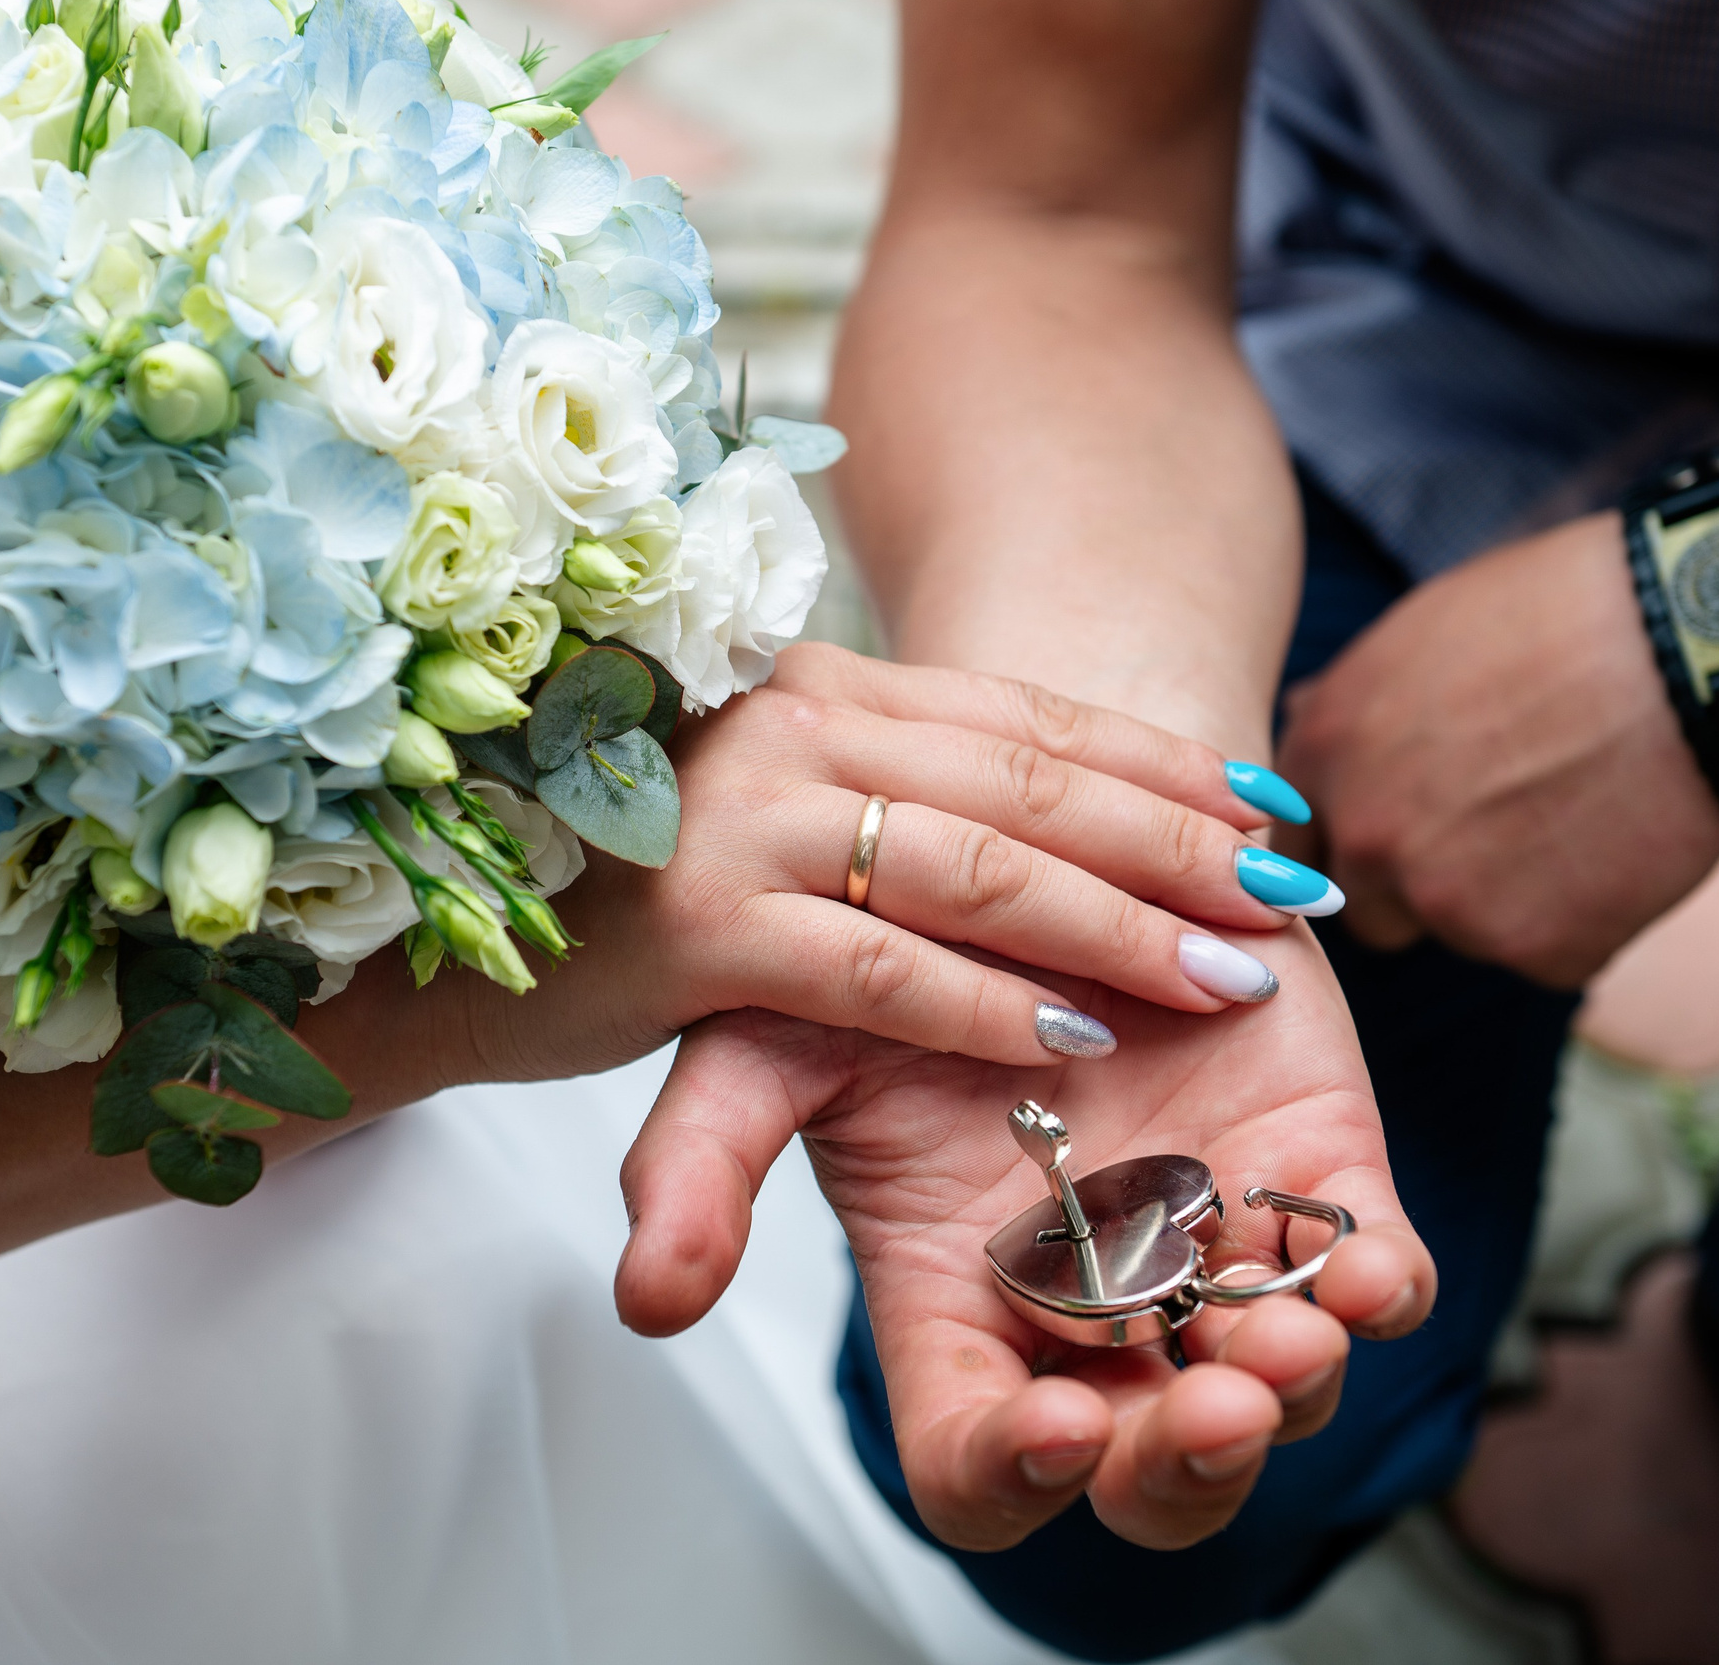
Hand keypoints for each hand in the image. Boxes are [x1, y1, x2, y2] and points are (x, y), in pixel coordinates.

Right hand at [424, 643, 1313, 1088]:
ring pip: (974, 862)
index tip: (1273, 811)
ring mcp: (740, 815)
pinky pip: (871, 963)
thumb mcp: (753, 805)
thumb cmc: (604, 873)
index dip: (1163, 766)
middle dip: (1178, 842)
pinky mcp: (694, 922)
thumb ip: (870, 790)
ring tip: (1228, 973)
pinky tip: (1071, 1032)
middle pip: (1030, 779)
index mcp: (817, 686)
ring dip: (1116, 919)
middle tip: (1293, 899)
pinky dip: (980, 997)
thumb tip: (1016, 820)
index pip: (1027, 715)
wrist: (424, 929)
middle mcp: (789, 726)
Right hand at [612, 931, 1431, 1550]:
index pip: (976, 1455)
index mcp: (955, 1297)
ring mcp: (1209, 1248)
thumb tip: (647, 1297)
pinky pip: (1374, 1274)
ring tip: (1291, 1329)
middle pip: (1141, 1462)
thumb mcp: (769, 1039)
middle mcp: (1089, 1300)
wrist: (1027, 824)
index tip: (1048, 1421)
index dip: (1012, 1469)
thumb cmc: (881, 939)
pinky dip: (1383, 1288)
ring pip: (1273, 1385)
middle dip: (1186, 1458)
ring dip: (1292, 1383)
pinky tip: (1369, 1272)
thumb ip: (706, 1162)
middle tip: (1212, 1398)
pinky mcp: (1311, 1178)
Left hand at [1275, 512, 1718, 987]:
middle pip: (1373, 907)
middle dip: (1426, 884)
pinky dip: (1587, 920)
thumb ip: (1353, 706)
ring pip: (1464, 931)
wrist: (1692, 644)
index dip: (1358, 840)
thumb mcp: (1419, 632)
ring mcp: (1446, 900)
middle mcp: (1367, 836)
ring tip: (1581, 814)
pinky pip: (1550, 955)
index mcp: (1325, 753)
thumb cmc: (1563, 613)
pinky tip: (1622, 846)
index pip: (1302, 841)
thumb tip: (1303, 722)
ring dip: (1511, 899)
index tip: (1406, 830)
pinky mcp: (1532, 946)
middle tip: (1508, 827)